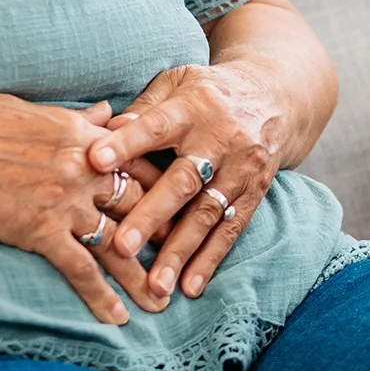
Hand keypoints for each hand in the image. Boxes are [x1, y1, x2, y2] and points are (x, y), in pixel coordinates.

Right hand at [0, 95, 162, 324]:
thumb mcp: (37, 111)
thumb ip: (79, 119)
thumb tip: (106, 113)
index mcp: (86, 139)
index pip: (138, 164)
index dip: (163, 188)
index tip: (180, 205)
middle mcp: (85, 171)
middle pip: (138, 207)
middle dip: (164, 235)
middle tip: (183, 258)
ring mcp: (65, 203)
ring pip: (117, 245)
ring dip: (141, 276)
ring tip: (162, 301)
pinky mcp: (40, 231)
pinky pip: (80, 270)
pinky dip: (100, 297)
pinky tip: (117, 318)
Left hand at [84, 63, 288, 308]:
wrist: (275, 97)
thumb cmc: (206, 93)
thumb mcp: (176, 84)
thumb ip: (142, 110)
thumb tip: (99, 132)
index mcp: (193, 106)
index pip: (156, 125)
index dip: (126, 143)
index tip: (94, 160)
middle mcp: (220, 139)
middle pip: (184, 180)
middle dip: (152, 214)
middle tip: (122, 246)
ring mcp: (241, 169)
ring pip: (207, 214)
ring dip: (180, 251)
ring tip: (155, 285)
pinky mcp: (255, 193)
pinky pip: (231, 230)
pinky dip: (210, 260)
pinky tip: (190, 286)